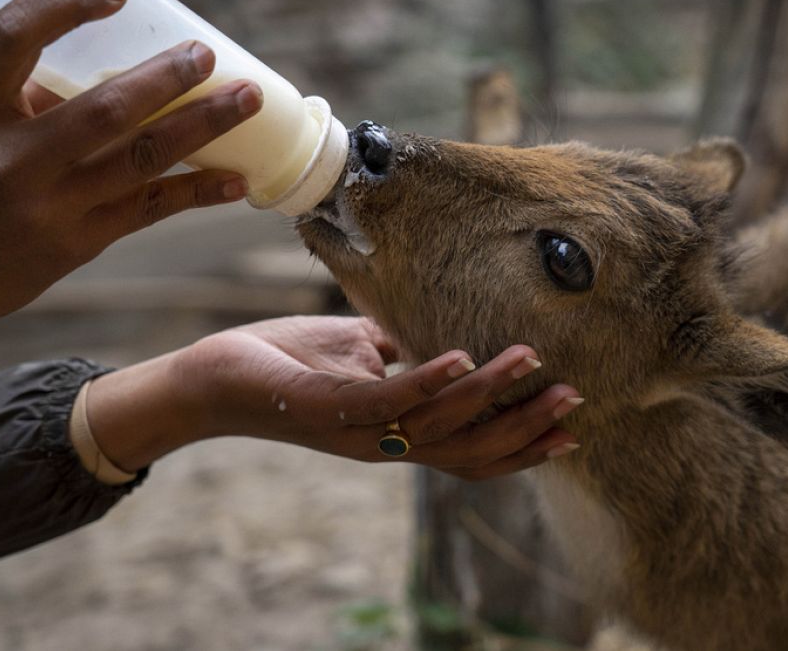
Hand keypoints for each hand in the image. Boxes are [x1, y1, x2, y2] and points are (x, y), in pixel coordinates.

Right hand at [0, 0, 260, 367]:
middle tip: (208, 56)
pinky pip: (148, 210)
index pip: (12, 40)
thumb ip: (21, 100)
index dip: (64, 4)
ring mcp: (49, 207)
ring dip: (203, 127)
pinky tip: (236, 180)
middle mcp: (11, 161)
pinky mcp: (77, 245)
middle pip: (104, 110)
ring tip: (247, 102)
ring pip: (141, 160)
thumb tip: (100, 67)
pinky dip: (197, 192)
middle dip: (167, 79)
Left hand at [87, 317, 583, 480]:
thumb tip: (444, 336)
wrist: (214, 376)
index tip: (571, 430)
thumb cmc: (285, 361)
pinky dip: (429, 381)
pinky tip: (461, 355)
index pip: (470, 451)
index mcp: (397, 434)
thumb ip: (400, 354)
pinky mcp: (328, 409)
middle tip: (574, 400)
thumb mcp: (358, 352)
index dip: (521, 447)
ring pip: (438, 425)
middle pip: (468, 450)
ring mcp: (357, 432)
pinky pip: (388, 401)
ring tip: (530, 361)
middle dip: (523, 428)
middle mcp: (384, 444)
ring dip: (488, 395)